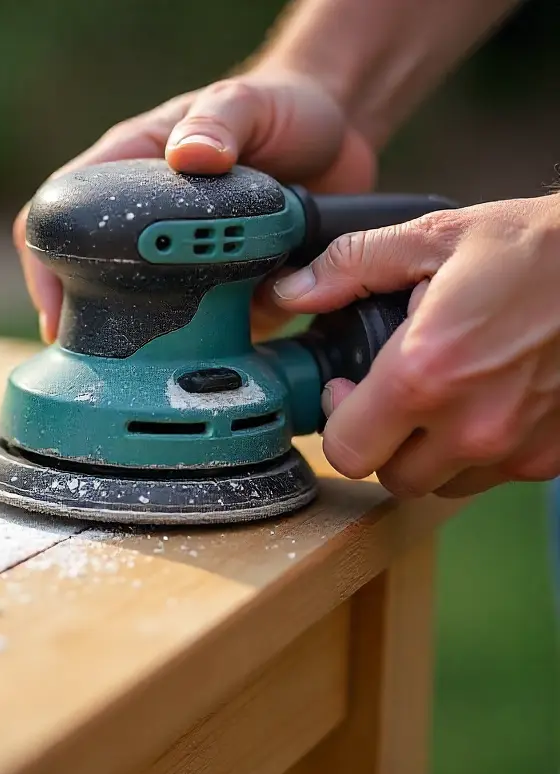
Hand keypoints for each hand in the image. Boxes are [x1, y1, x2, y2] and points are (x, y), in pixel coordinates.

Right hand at [14, 67, 377, 342]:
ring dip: (166, 342)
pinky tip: (244, 335)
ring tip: (187, 348)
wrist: (339, 141)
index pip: (59, 215)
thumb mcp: (248, 103)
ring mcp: (182, 266)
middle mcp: (146, 225)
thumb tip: (191, 155)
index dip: (44, 266)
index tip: (56, 310)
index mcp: (129, 171)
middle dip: (97, 326)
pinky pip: (212, 335)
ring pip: (152, 321)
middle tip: (113, 356)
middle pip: (91, 285)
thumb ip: (220, 121)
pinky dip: (224, 346)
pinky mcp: (223, 295)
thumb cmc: (280, 107)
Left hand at [272, 195, 559, 496]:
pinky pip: (494, 476)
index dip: (337, 420)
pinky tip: (487, 401)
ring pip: (442, 484)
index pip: (346, 450)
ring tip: (442, 397)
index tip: (348, 389)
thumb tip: (290, 291)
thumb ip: (350, 266)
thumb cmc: (538, 246)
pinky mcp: (553, 456)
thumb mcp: (434, 237)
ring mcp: (517, 447)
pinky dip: (481, 452)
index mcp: (424, 374)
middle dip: (379, 442)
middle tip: (390, 397)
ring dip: (429, 453)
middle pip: (390, 477)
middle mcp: (471, 424)